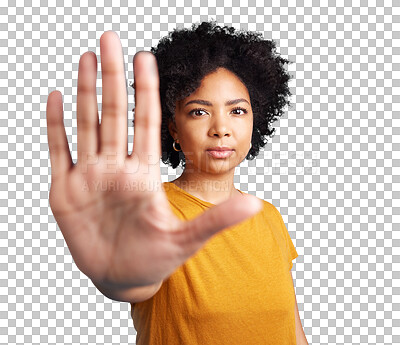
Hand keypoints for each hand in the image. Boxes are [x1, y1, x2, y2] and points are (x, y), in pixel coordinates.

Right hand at [46, 31, 262, 289]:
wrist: (124, 278)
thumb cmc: (156, 259)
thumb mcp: (188, 239)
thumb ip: (218, 220)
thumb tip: (257, 203)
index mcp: (145, 175)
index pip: (147, 123)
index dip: (146, 91)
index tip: (147, 57)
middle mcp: (117, 169)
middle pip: (115, 114)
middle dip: (112, 77)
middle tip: (110, 39)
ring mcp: (91, 178)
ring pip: (87, 125)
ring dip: (85, 92)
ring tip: (86, 58)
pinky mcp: (67, 192)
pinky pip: (60, 151)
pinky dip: (57, 125)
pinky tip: (56, 97)